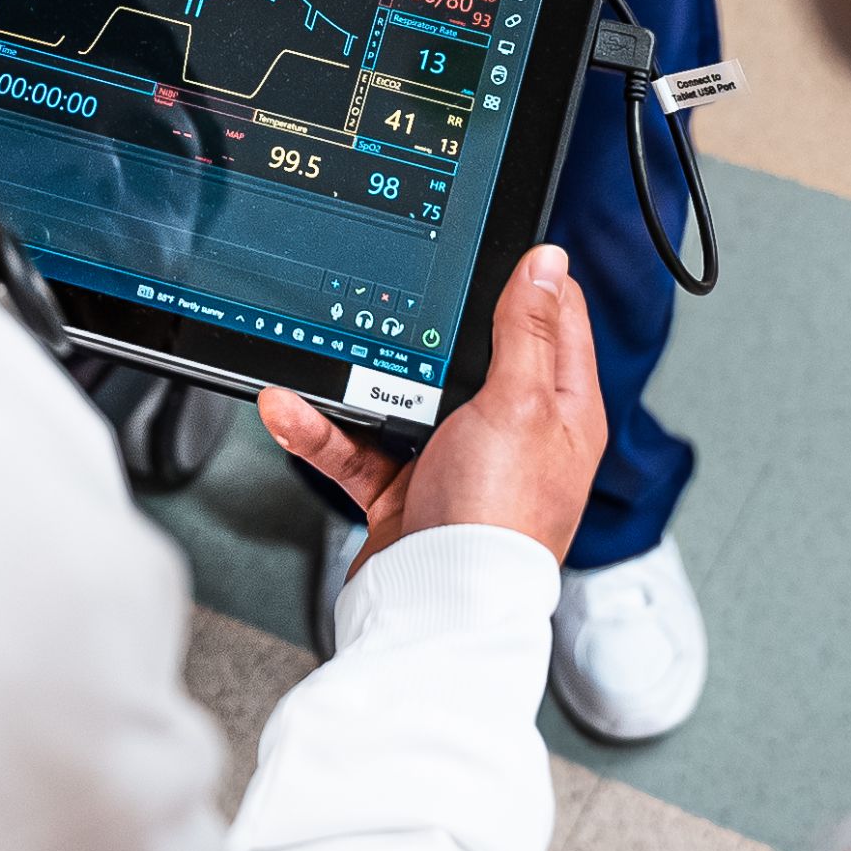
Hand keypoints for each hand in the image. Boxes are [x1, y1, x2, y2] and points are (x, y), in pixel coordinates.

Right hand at [258, 246, 605, 566]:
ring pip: (401, 398)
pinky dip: (321, 429)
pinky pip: (357, 447)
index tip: (495, 241)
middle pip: (474, 354)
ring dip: (357, 377)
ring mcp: (457, 463)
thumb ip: (527, 329)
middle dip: (430, 324)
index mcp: (560, 409)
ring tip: (322, 349)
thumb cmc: (497, 521)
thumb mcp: (518, 402)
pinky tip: (290, 409)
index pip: (557, 320)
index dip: (531, 277)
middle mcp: (513, 434)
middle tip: (399, 286)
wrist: (437, 610)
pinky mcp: (405, 493)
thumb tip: (548, 262)